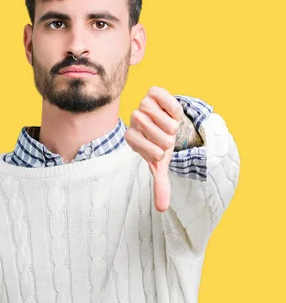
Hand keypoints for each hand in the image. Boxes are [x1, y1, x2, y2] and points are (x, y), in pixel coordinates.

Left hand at [125, 86, 183, 211]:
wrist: (167, 122)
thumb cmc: (161, 144)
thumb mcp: (160, 163)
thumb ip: (160, 184)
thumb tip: (162, 209)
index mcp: (131, 138)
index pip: (146, 148)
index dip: (158, 152)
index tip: (160, 151)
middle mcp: (133, 120)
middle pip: (153, 131)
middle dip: (166, 138)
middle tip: (167, 137)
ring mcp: (142, 105)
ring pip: (158, 115)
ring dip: (170, 123)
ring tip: (169, 125)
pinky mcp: (152, 93)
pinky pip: (160, 96)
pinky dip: (171, 105)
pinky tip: (172, 112)